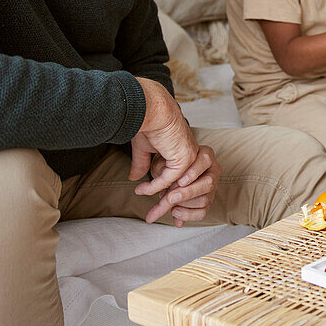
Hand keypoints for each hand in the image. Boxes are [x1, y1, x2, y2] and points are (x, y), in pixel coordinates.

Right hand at [131, 78, 221, 224]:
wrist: (150, 108)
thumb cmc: (147, 123)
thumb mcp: (144, 148)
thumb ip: (142, 163)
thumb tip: (135, 178)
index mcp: (184, 151)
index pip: (180, 179)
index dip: (169, 194)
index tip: (160, 208)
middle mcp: (191, 155)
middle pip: (182, 186)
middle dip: (168, 204)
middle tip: (154, 217)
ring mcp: (190, 156)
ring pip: (178, 186)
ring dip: (161, 200)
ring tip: (150, 212)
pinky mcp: (184, 157)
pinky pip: (169, 180)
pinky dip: (154, 187)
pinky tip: (141, 190)